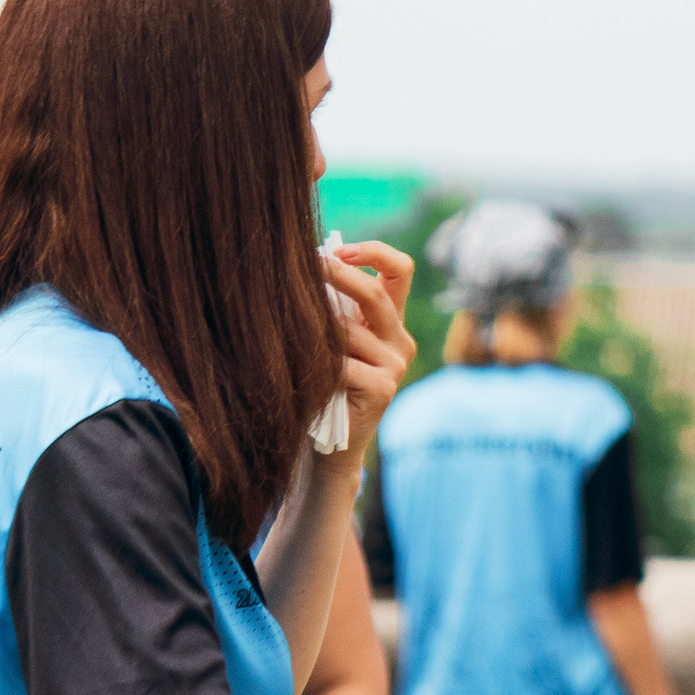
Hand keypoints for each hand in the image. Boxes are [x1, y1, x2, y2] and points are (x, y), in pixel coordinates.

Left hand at [323, 242, 416, 457]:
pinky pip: (340, 362)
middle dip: (337, 274)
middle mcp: (400, 340)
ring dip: (315, 335)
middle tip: (304, 266)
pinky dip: (316, 367)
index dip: (374, 252)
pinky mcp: (383, 388)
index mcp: (389, 321)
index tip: (338, 250)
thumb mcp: (328, 338)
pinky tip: (306, 380)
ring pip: (348, 329)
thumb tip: (302, 261)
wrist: (329, 443)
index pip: (400, 270)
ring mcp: (396, 365)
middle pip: (375, 293)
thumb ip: (329, 306)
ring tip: (293, 349)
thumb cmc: (321, 384)